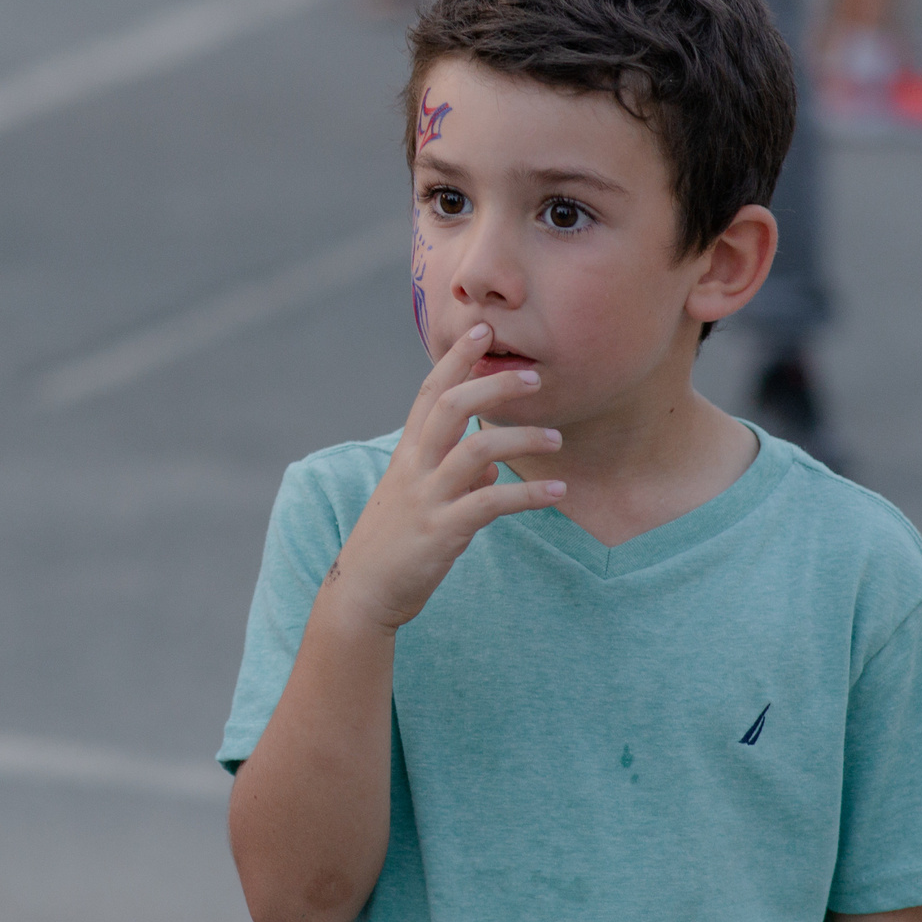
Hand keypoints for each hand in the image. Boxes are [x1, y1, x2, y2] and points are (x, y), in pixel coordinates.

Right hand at [329, 321, 565, 630]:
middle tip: (534, 376)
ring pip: (475, 451)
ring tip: (557, 437)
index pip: (429, 393)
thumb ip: (456, 477)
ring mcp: (426, 498)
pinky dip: (527, 494)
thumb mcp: (419, 501)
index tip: (481, 329)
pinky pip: (490, 503)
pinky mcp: (441, 531)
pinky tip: (557, 492)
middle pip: (450, 408)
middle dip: (492, 385)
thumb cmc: (393, 543)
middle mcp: (413, 468)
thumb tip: (493, 468)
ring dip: (521, 439)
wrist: (364, 593)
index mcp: (406, 454)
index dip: (455, 359)